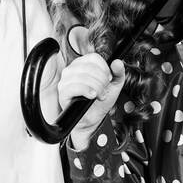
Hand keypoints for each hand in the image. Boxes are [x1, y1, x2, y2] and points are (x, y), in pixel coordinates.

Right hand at [57, 25, 126, 150]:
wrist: (89, 125)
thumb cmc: (99, 106)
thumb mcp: (114, 89)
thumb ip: (119, 75)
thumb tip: (119, 62)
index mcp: (84, 66)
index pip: (94, 57)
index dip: (103, 67)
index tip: (108, 78)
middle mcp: (73, 70)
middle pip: (90, 65)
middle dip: (102, 78)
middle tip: (104, 89)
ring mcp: (66, 81)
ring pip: (83, 74)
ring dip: (96, 85)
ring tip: (98, 94)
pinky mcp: (63, 93)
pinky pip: (74, 85)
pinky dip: (87, 89)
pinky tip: (92, 96)